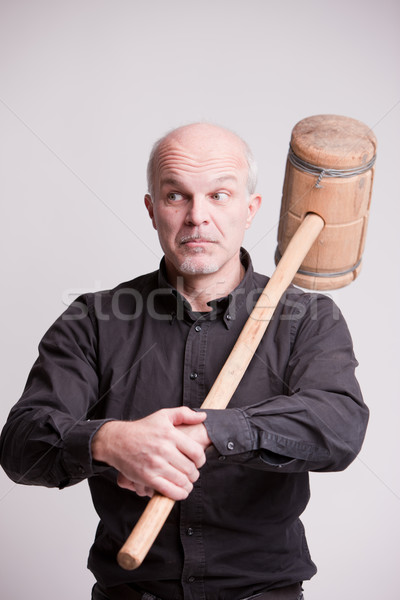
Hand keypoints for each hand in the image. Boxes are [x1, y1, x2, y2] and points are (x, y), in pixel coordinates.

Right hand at [91, 407, 207, 500]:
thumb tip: (203, 416)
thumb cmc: (142, 428)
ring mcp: (155, 465)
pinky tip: (180, 491)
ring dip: (188, 485)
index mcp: (170, 435)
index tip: (198, 462)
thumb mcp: (163, 415)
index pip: (196, 452)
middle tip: (192, 473)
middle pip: (190, 469)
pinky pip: (169, 491)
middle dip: (195, 474)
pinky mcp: (147, 478)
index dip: (201, 460)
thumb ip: (184, 414)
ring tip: (187, 482)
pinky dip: (179, 494)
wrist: (117, 441)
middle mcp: (163, 450)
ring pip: (182, 481)